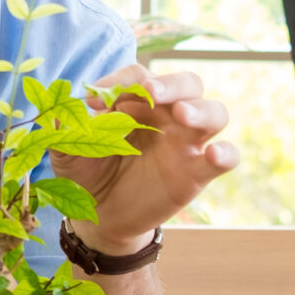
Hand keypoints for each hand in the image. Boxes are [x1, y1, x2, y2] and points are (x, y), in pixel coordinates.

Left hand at [49, 65, 238, 254]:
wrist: (99, 218)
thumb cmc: (86, 173)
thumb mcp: (67, 149)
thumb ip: (66, 126)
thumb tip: (71, 106)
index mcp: (137, 102)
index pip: (141, 76)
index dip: (122, 81)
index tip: (95, 99)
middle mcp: (167, 117)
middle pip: (189, 84)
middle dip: (172, 84)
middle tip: (151, 93)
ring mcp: (186, 144)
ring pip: (215, 112)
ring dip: (201, 110)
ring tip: (182, 116)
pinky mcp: (197, 173)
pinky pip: (227, 157)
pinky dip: (226, 153)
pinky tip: (212, 154)